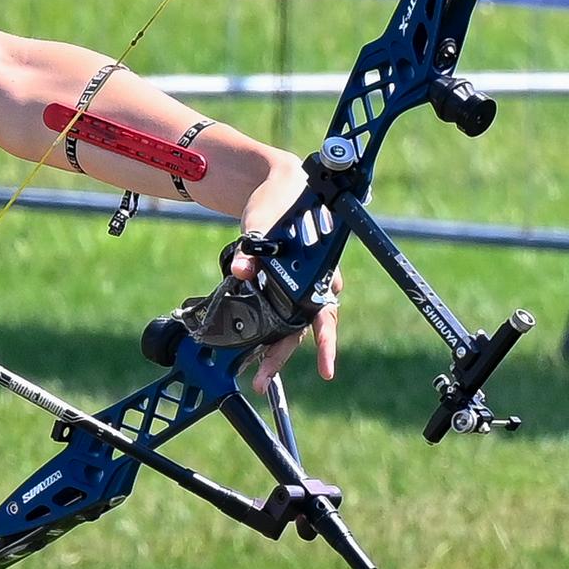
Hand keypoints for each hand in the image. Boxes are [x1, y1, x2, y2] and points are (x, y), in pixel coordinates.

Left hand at [229, 155, 340, 387]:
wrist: (280, 185)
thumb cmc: (280, 202)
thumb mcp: (263, 222)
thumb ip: (253, 248)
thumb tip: (242, 269)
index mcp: (319, 271)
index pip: (325, 315)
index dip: (325, 344)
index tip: (327, 371)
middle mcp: (315, 283)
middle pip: (304, 329)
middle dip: (283, 358)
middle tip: (261, 383)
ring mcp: (301, 286)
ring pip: (291, 326)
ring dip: (273, 350)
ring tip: (256, 375)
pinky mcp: (283, 285)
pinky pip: (279, 314)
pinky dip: (266, 330)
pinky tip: (251, 349)